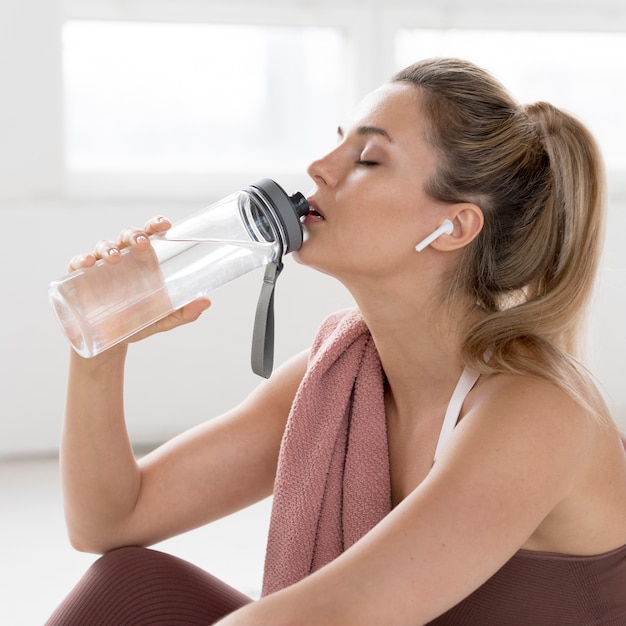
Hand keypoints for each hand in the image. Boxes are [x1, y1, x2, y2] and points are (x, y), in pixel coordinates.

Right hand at [68, 216, 211, 346]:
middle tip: (142, 244)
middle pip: (127, 236)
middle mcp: (123, 258)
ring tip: (115, 258)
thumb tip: (206, 302)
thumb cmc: (138, 321)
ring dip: (109, 248)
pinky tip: (87, 264)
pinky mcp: (80, 278)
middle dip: (134, 235)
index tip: (165, 225)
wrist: (110, 341)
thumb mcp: (162, 319)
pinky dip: (81, 260)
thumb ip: (183, 313)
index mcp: (144, 261)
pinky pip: (78, 263)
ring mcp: (101, 267)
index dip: (155, 225)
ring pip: (104, 246)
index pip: (150, 235)